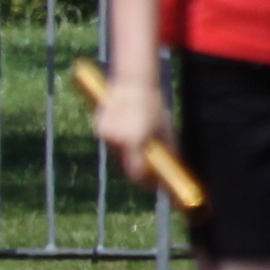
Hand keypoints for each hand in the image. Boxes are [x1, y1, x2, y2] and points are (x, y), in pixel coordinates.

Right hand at [94, 70, 170, 188]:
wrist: (133, 84)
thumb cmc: (153, 107)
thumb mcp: (165, 130)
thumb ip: (166, 150)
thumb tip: (170, 168)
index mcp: (134, 141)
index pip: (137, 172)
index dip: (146, 181)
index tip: (154, 185)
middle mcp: (117, 140)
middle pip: (125, 166)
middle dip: (136, 170)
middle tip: (149, 173)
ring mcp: (106, 134)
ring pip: (117, 155)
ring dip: (127, 156)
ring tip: (140, 149)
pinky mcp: (99, 128)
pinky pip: (111, 143)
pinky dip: (119, 143)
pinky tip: (128, 133)